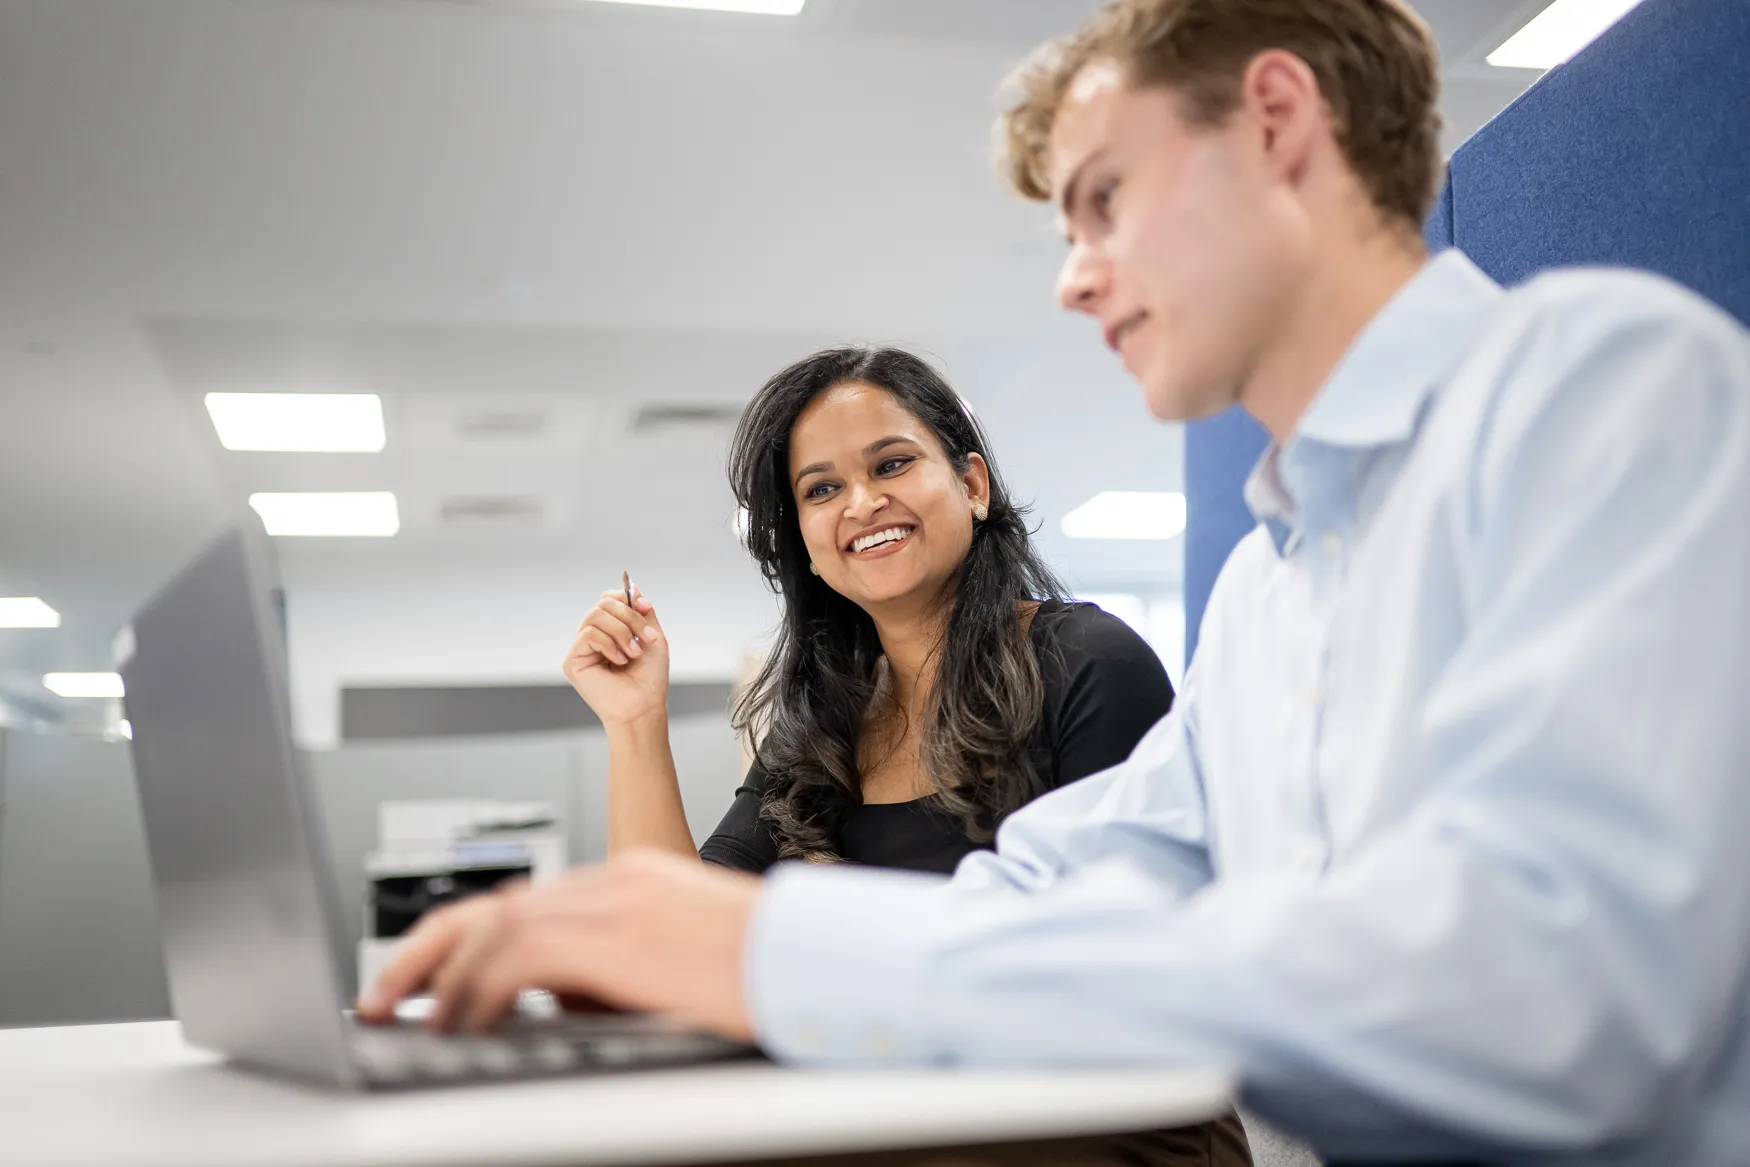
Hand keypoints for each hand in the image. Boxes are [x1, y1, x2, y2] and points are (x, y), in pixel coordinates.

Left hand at [355, 849, 760, 1042]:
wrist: (824, 956)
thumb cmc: (765, 971)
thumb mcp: (673, 970)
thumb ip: (609, 976)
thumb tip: (551, 1006)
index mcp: (628, 882)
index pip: (523, 905)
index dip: (462, 944)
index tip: (424, 982)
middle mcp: (615, 879)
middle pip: (492, 906)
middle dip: (424, 951)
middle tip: (379, 995)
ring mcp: (617, 900)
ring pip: (493, 926)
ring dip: (436, 976)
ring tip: (399, 1016)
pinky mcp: (621, 934)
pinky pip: (520, 957)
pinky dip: (476, 991)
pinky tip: (458, 1024)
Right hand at [562, 585, 668, 726]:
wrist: (644, 706)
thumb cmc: (649, 678)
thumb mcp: (652, 637)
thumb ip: (642, 612)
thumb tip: (632, 587)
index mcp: (610, 631)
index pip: (608, 600)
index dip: (625, 599)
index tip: (645, 608)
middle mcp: (593, 637)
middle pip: (602, 604)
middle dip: (629, 616)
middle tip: (646, 638)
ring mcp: (581, 649)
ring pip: (595, 616)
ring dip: (621, 632)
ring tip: (632, 653)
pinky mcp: (573, 660)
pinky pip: (588, 634)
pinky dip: (608, 644)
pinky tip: (618, 661)